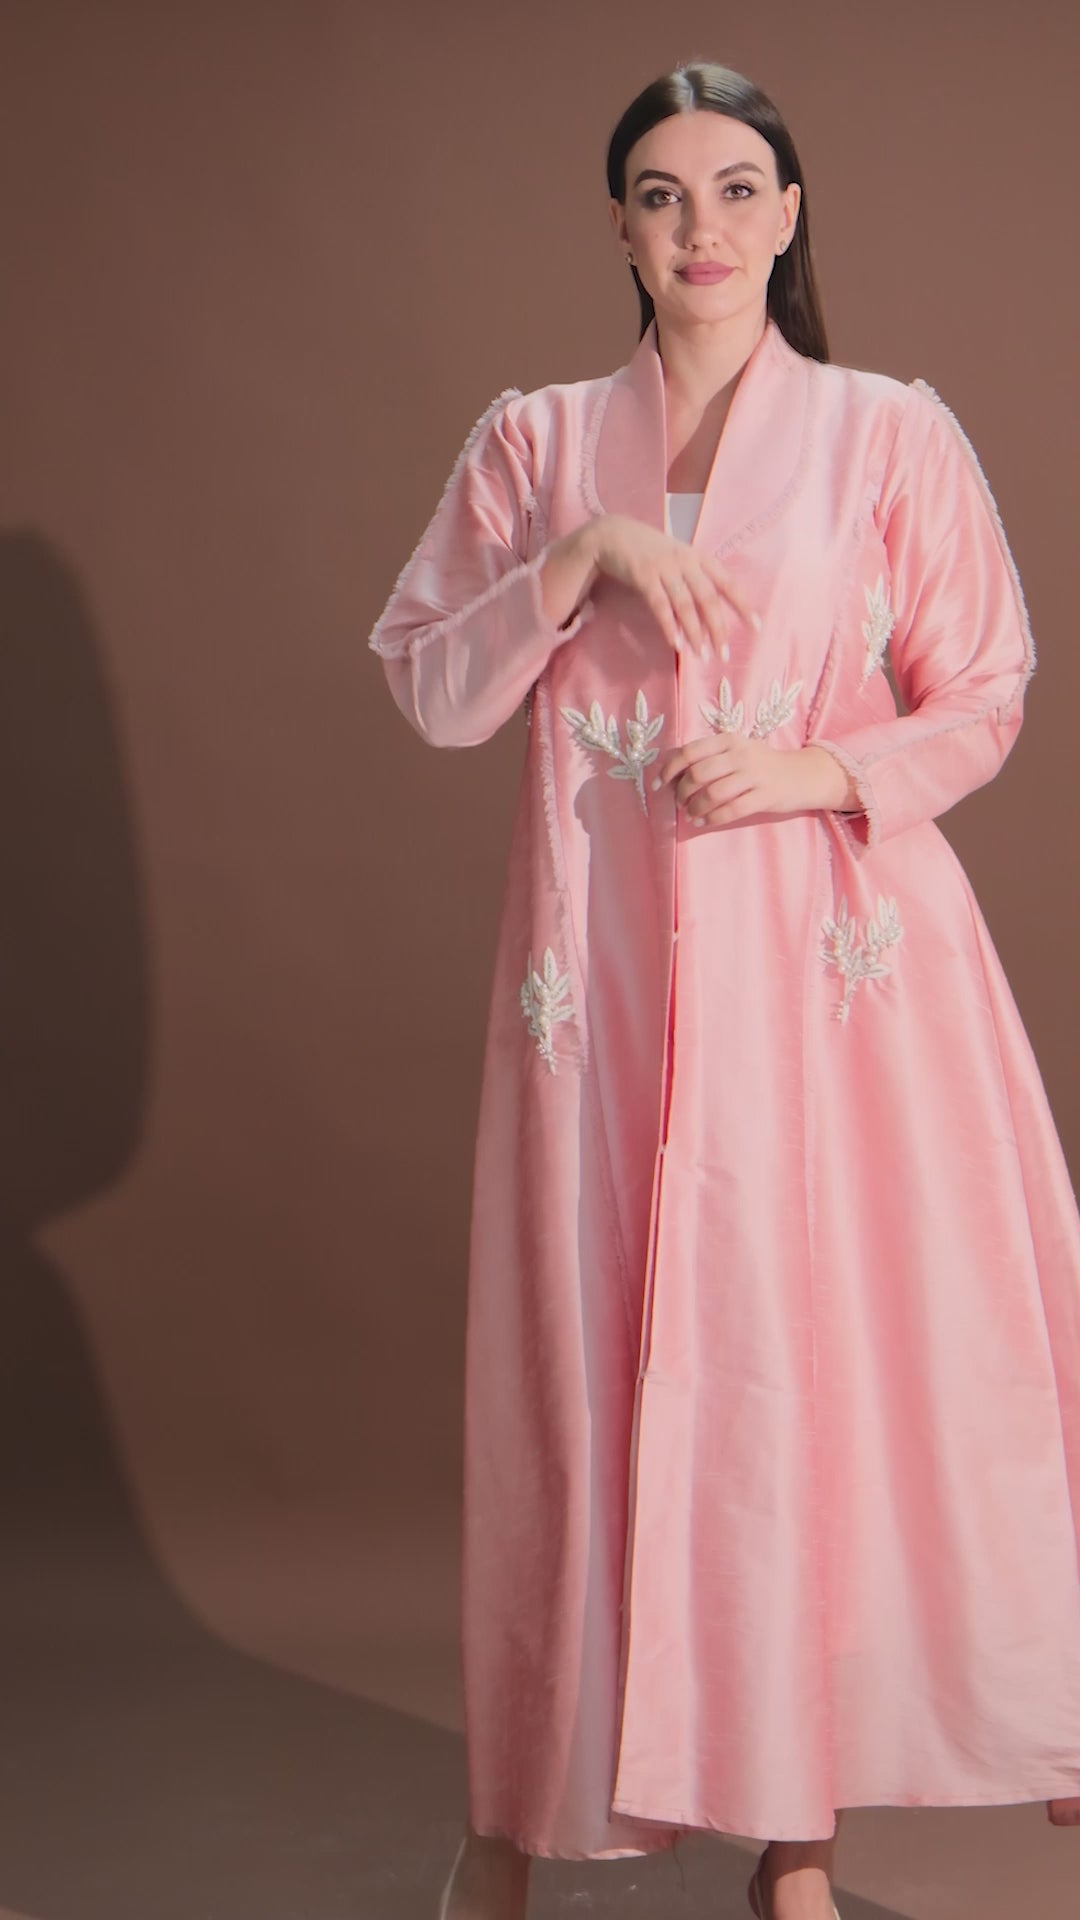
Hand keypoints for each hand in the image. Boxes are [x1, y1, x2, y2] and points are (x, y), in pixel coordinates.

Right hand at [586, 513, 760, 659]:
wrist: (614, 533)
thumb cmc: (652, 552)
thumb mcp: (680, 560)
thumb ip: (696, 582)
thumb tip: (713, 617)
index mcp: (700, 558)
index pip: (728, 583)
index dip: (743, 605)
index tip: (756, 628)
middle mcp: (686, 562)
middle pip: (708, 598)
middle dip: (718, 628)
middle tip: (723, 654)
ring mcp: (665, 568)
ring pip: (686, 605)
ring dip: (695, 633)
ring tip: (702, 656)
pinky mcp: (644, 576)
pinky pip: (660, 605)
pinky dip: (669, 626)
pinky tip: (676, 644)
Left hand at [651, 736, 858, 826]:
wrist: (802, 774)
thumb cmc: (761, 764)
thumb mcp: (737, 750)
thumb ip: (710, 757)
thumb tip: (673, 775)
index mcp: (729, 740)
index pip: (689, 751)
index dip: (669, 769)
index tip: (658, 785)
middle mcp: (740, 754)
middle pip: (698, 774)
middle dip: (682, 792)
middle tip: (680, 803)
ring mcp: (754, 775)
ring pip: (713, 794)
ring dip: (695, 808)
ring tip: (691, 815)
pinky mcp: (765, 796)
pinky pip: (731, 810)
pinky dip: (712, 818)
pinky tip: (705, 822)